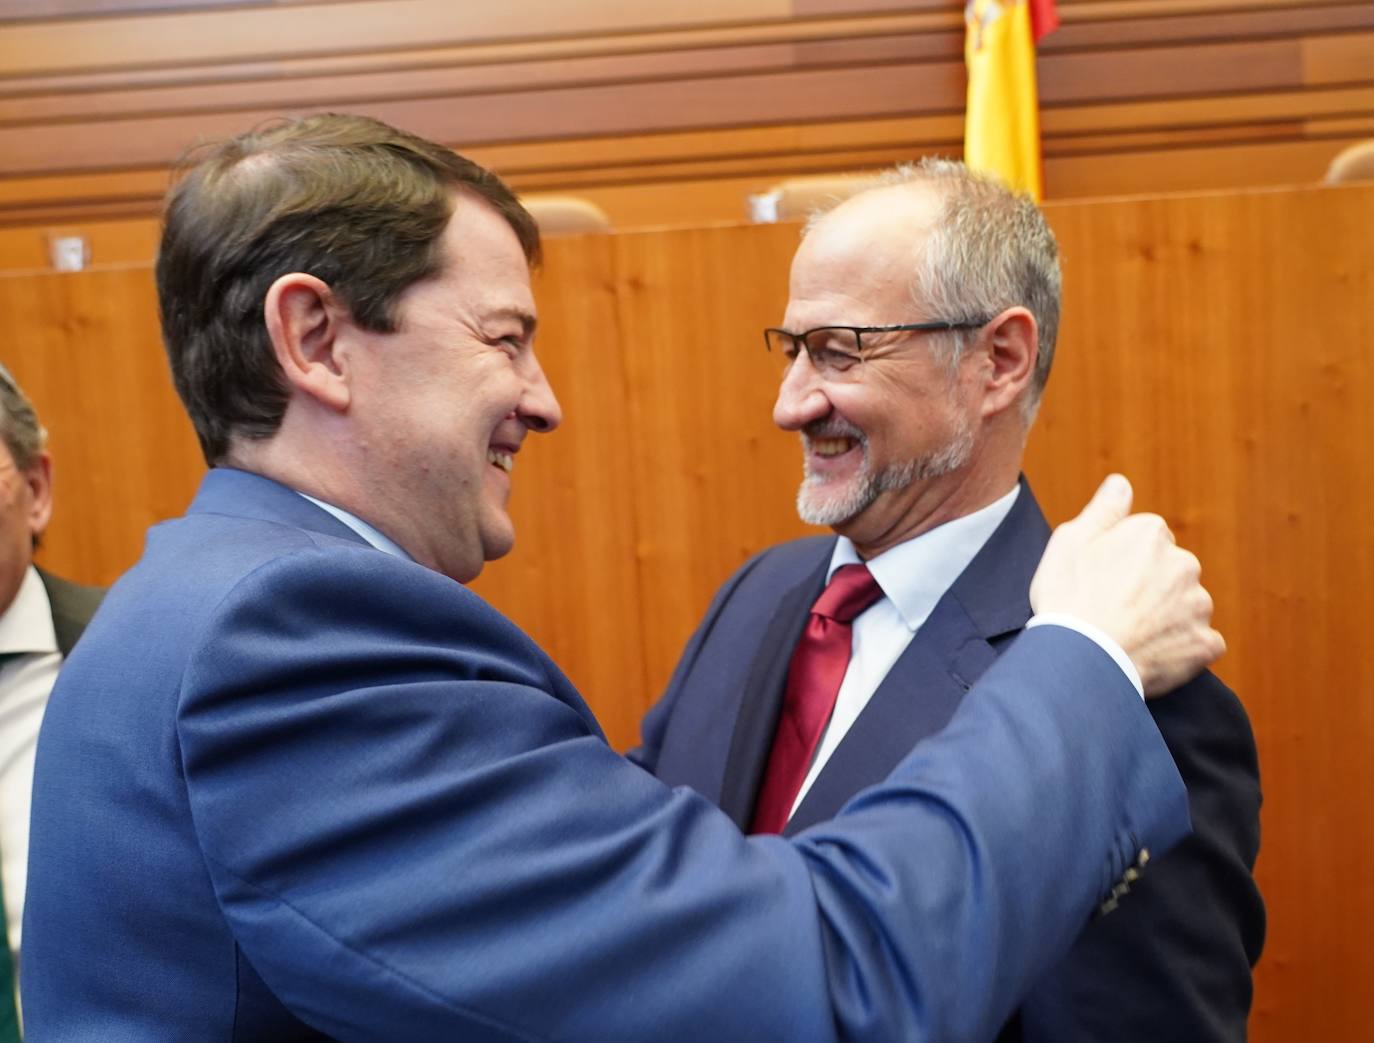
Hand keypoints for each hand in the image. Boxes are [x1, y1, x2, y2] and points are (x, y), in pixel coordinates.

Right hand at [1030, 474, 1223, 695]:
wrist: (1080, 660)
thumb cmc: (1067, 600)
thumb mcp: (1069, 542)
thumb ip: (1103, 510)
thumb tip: (1122, 483)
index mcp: (1151, 533)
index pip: (1146, 541)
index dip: (1120, 563)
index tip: (1101, 582)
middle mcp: (1184, 562)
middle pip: (1169, 572)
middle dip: (1149, 588)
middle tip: (1113, 611)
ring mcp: (1198, 605)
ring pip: (1185, 606)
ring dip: (1166, 618)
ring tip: (1129, 636)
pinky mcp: (1206, 643)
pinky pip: (1199, 642)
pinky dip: (1180, 649)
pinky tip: (1151, 655)